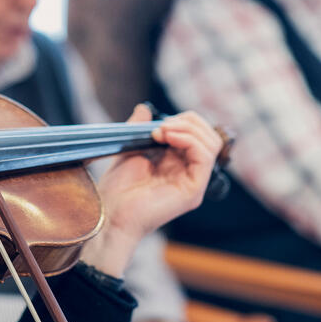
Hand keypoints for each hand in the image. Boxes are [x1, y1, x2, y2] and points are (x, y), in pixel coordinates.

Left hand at [81, 105, 221, 276]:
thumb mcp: (129, 149)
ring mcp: (193, 183)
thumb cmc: (116, 188)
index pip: (198, 134)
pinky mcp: (193, 191)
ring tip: (163, 131)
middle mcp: (189, 173)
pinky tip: (168, 138)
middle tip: (162, 126)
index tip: (156, 124)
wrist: (110, 213)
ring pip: (211, 144)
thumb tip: (145, 108)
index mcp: (178, 163)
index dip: (182, 121)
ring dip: (187, 129)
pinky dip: (189, 140)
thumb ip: (140, 128)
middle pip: (209, 136)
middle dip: (188, 122)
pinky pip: (204, 157)